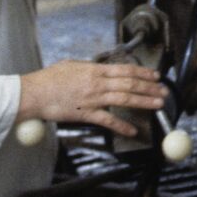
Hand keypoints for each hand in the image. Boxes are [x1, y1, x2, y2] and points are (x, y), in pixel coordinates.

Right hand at [17, 60, 167, 137]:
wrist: (33, 93)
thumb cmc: (49, 79)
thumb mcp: (71, 65)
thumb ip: (88, 68)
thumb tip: (99, 68)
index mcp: (94, 70)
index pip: (125, 69)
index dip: (143, 72)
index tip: (156, 76)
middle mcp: (97, 83)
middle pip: (130, 84)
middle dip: (149, 88)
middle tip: (163, 91)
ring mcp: (92, 98)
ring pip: (124, 99)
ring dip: (144, 102)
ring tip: (158, 105)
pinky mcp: (85, 114)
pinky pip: (108, 120)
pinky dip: (121, 126)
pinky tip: (133, 131)